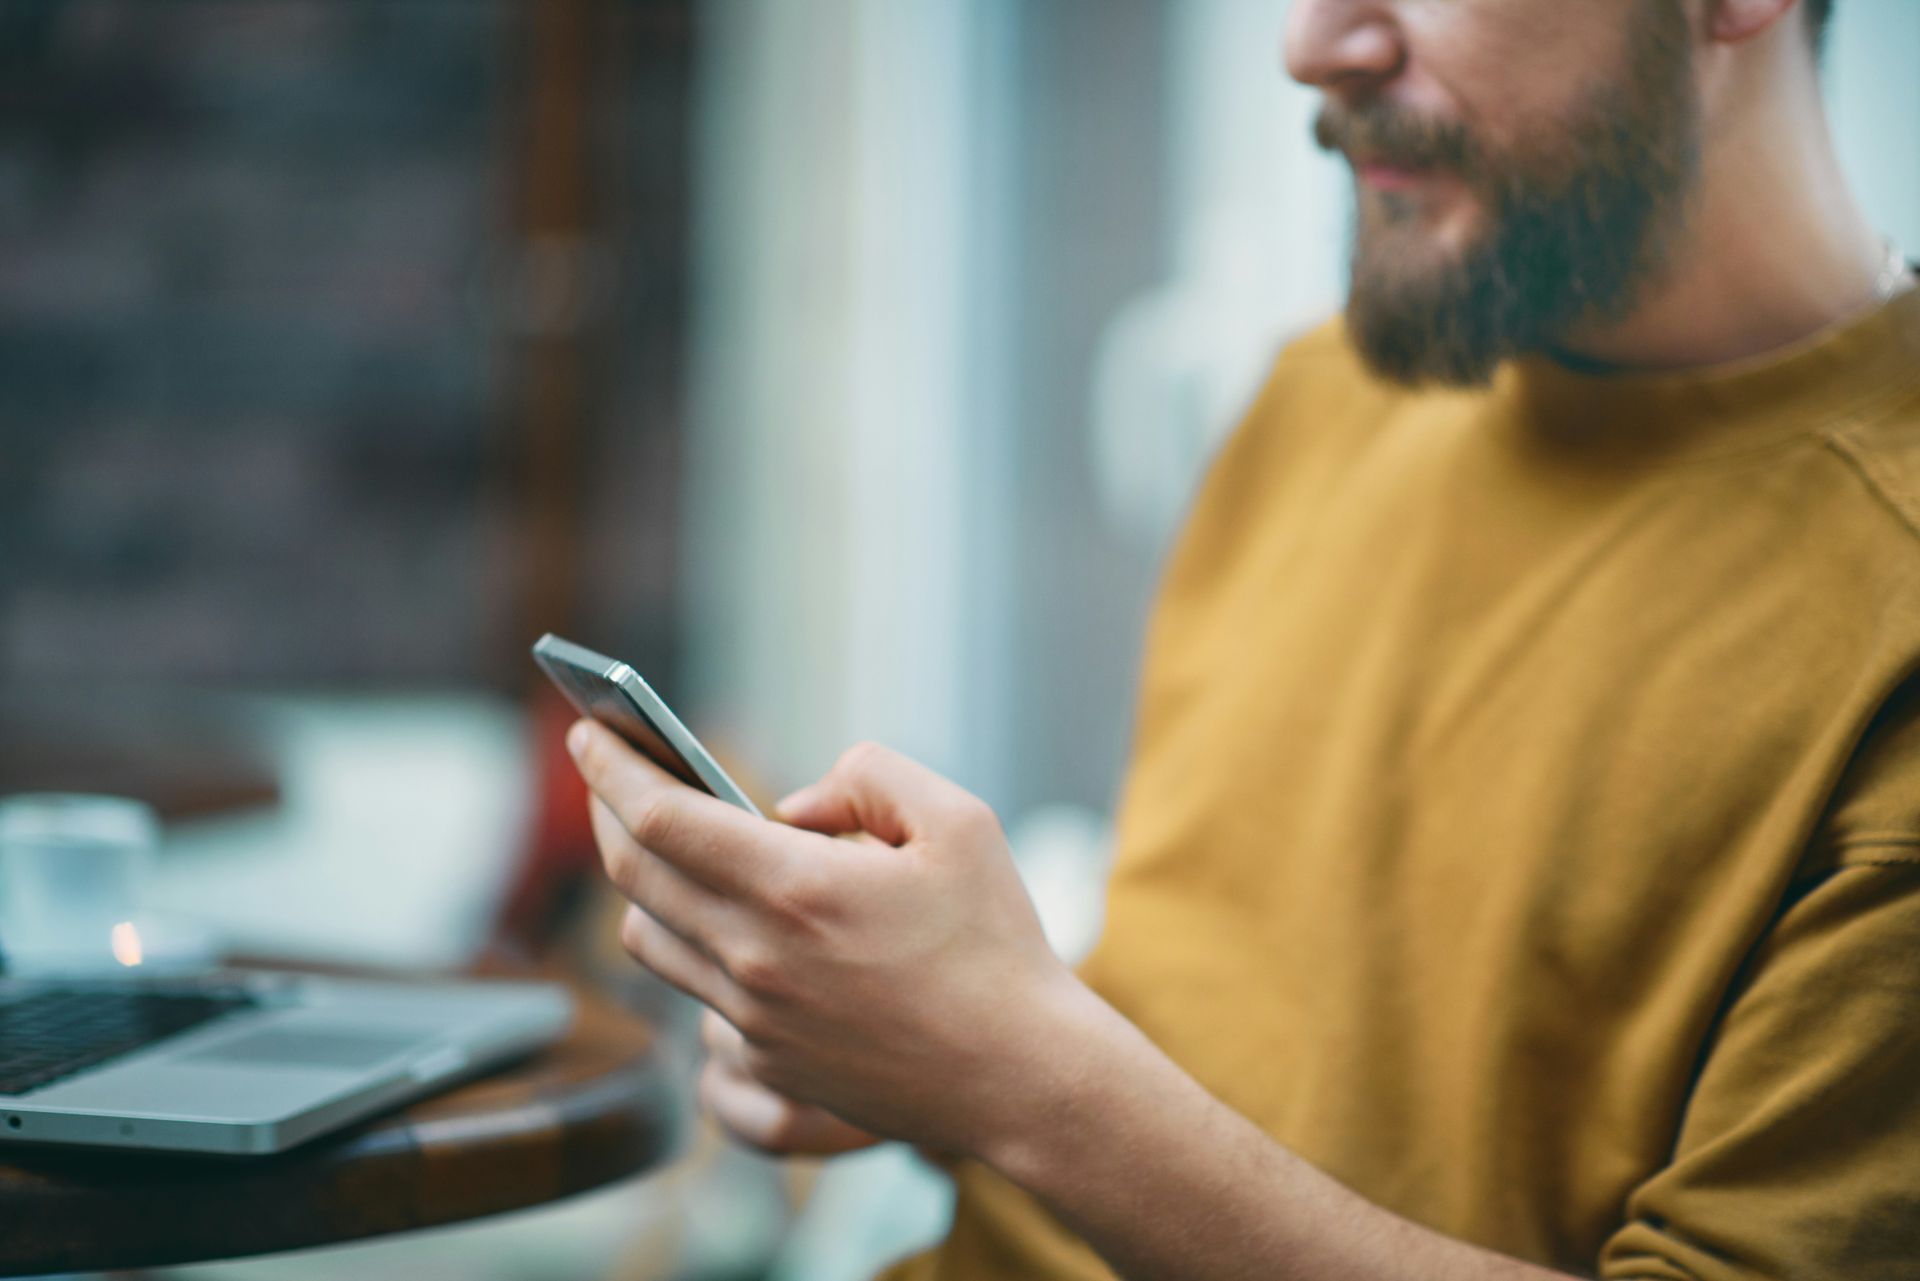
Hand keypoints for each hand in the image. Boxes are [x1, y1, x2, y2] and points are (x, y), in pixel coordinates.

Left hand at [569, 724, 1082, 1157]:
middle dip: (606, 811)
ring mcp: (753, 1017)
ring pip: (647, 938)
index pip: (659, 817)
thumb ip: (869, 776)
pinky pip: (694, 992)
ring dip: (641, 883)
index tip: (587, 732)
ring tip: (664, 846)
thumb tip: (794, 804)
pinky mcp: (767, 1060)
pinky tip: (728, 923)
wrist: (1020, 1077)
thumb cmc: (996, 945)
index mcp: (796, 888)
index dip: (610, 768)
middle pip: (632, 873)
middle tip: (607, 773)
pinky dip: (692, 944)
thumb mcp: (958, 821)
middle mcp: (755, 957)